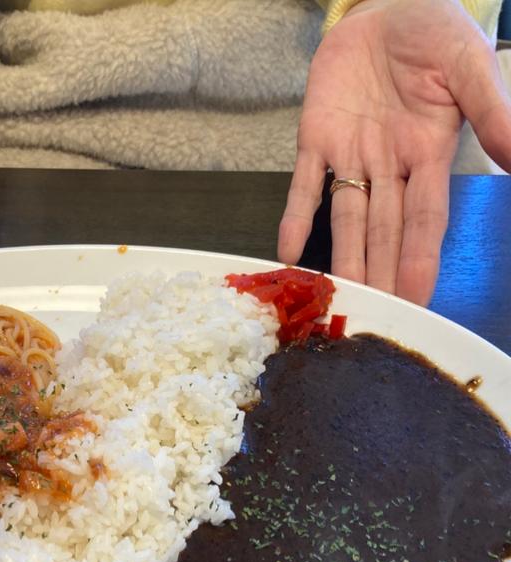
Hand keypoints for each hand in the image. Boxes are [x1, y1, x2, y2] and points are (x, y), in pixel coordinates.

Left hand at [278, 0, 510, 304]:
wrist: (387, 5)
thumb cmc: (434, 35)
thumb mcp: (469, 68)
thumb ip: (493, 112)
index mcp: (428, 155)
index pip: (424, 219)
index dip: (418, 259)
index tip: (416, 298)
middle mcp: (388, 167)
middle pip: (382, 231)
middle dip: (378, 272)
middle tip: (372, 315)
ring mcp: (350, 156)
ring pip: (346, 218)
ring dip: (340, 257)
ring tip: (334, 296)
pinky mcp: (315, 140)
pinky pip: (304, 185)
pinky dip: (296, 217)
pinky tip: (288, 252)